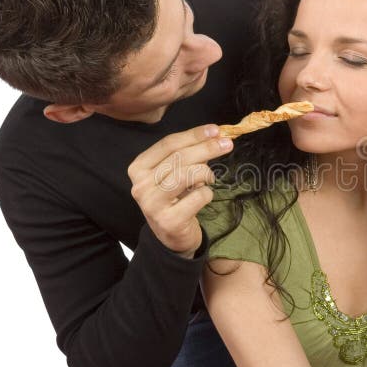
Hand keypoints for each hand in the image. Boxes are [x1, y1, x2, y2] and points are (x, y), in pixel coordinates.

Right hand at [127, 124, 232, 256]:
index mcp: (139, 168)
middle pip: (179, 157)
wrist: (171, 237)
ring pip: (187, 174)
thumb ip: (188, 154)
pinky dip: (207, 194)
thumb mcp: (174, 173)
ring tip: (209, 178)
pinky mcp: (169, 220)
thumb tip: (215, 134)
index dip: (194, 135)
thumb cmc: (174, 198)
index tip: (215, 130)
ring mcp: (152, 204)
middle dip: (207, 148)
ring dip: (206, 173)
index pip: (169, 144)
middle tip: (227, 144)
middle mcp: (141, 185)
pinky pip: (198, 197)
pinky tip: (203, 197)